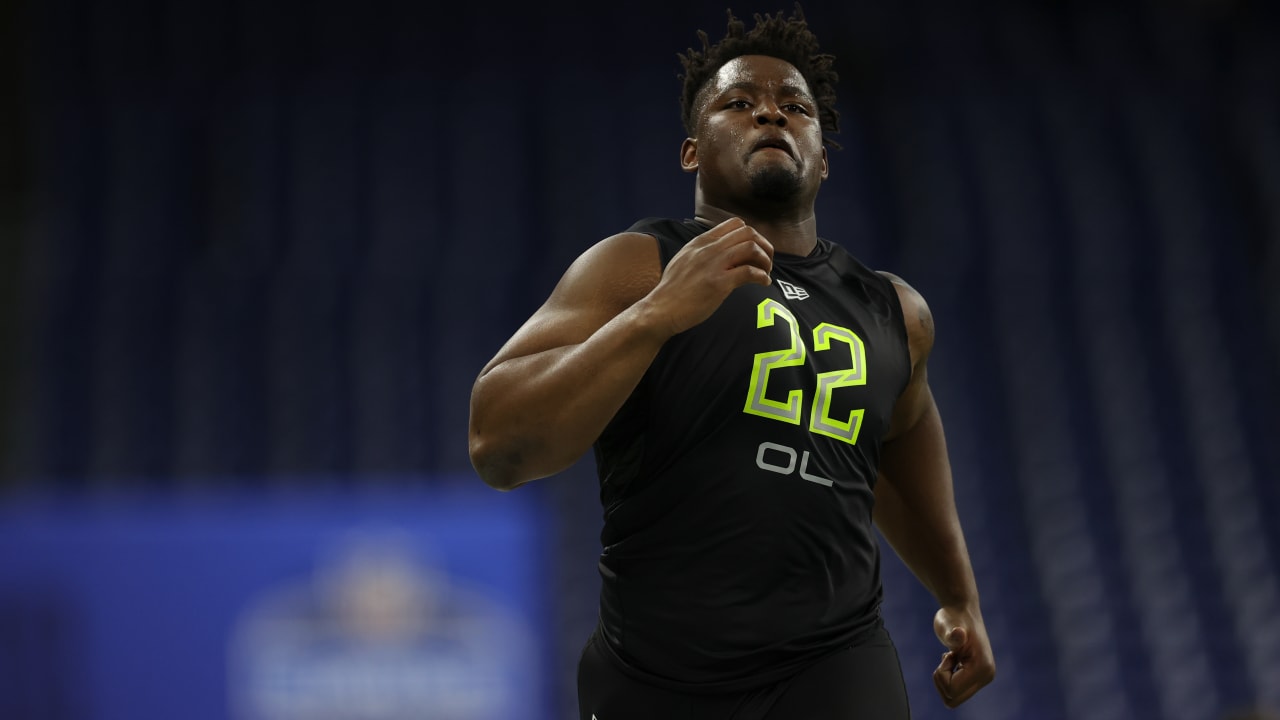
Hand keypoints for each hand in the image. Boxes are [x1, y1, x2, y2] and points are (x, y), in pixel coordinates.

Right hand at [643, 217, 773, 334]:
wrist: (660, 309)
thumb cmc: (672, 291)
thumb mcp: (683, 261)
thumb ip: (701, 253)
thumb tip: (720, 253)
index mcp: (700, 242)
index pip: (735, 224)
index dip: (751, 235)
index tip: (754, 250)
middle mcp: (708, 249)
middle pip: (748, 232)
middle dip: (763, 245)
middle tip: (766, 261)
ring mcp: (714, 265)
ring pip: (751, 247)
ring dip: (765, 259)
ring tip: (766, 272)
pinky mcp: (719, 283)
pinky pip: (750, 272)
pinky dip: (762, 276)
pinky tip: (763, 283)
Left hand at [932, 606, 994, 707]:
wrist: (961, 610)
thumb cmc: (953, 617)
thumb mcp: (948, 624)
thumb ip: (953, 634)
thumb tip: (959, 634)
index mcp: (982, 668)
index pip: (951, 690)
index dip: (941, 674)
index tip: (947, 654)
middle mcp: (986, 676)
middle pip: (952, 699)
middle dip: (943, 680)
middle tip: (948, 658)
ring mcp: (982, 678)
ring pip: (952, 698)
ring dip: (945, 679)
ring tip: (951, 657)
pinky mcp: (976, 677)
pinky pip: (955, 691)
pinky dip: (948, 678)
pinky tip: (954, 660)